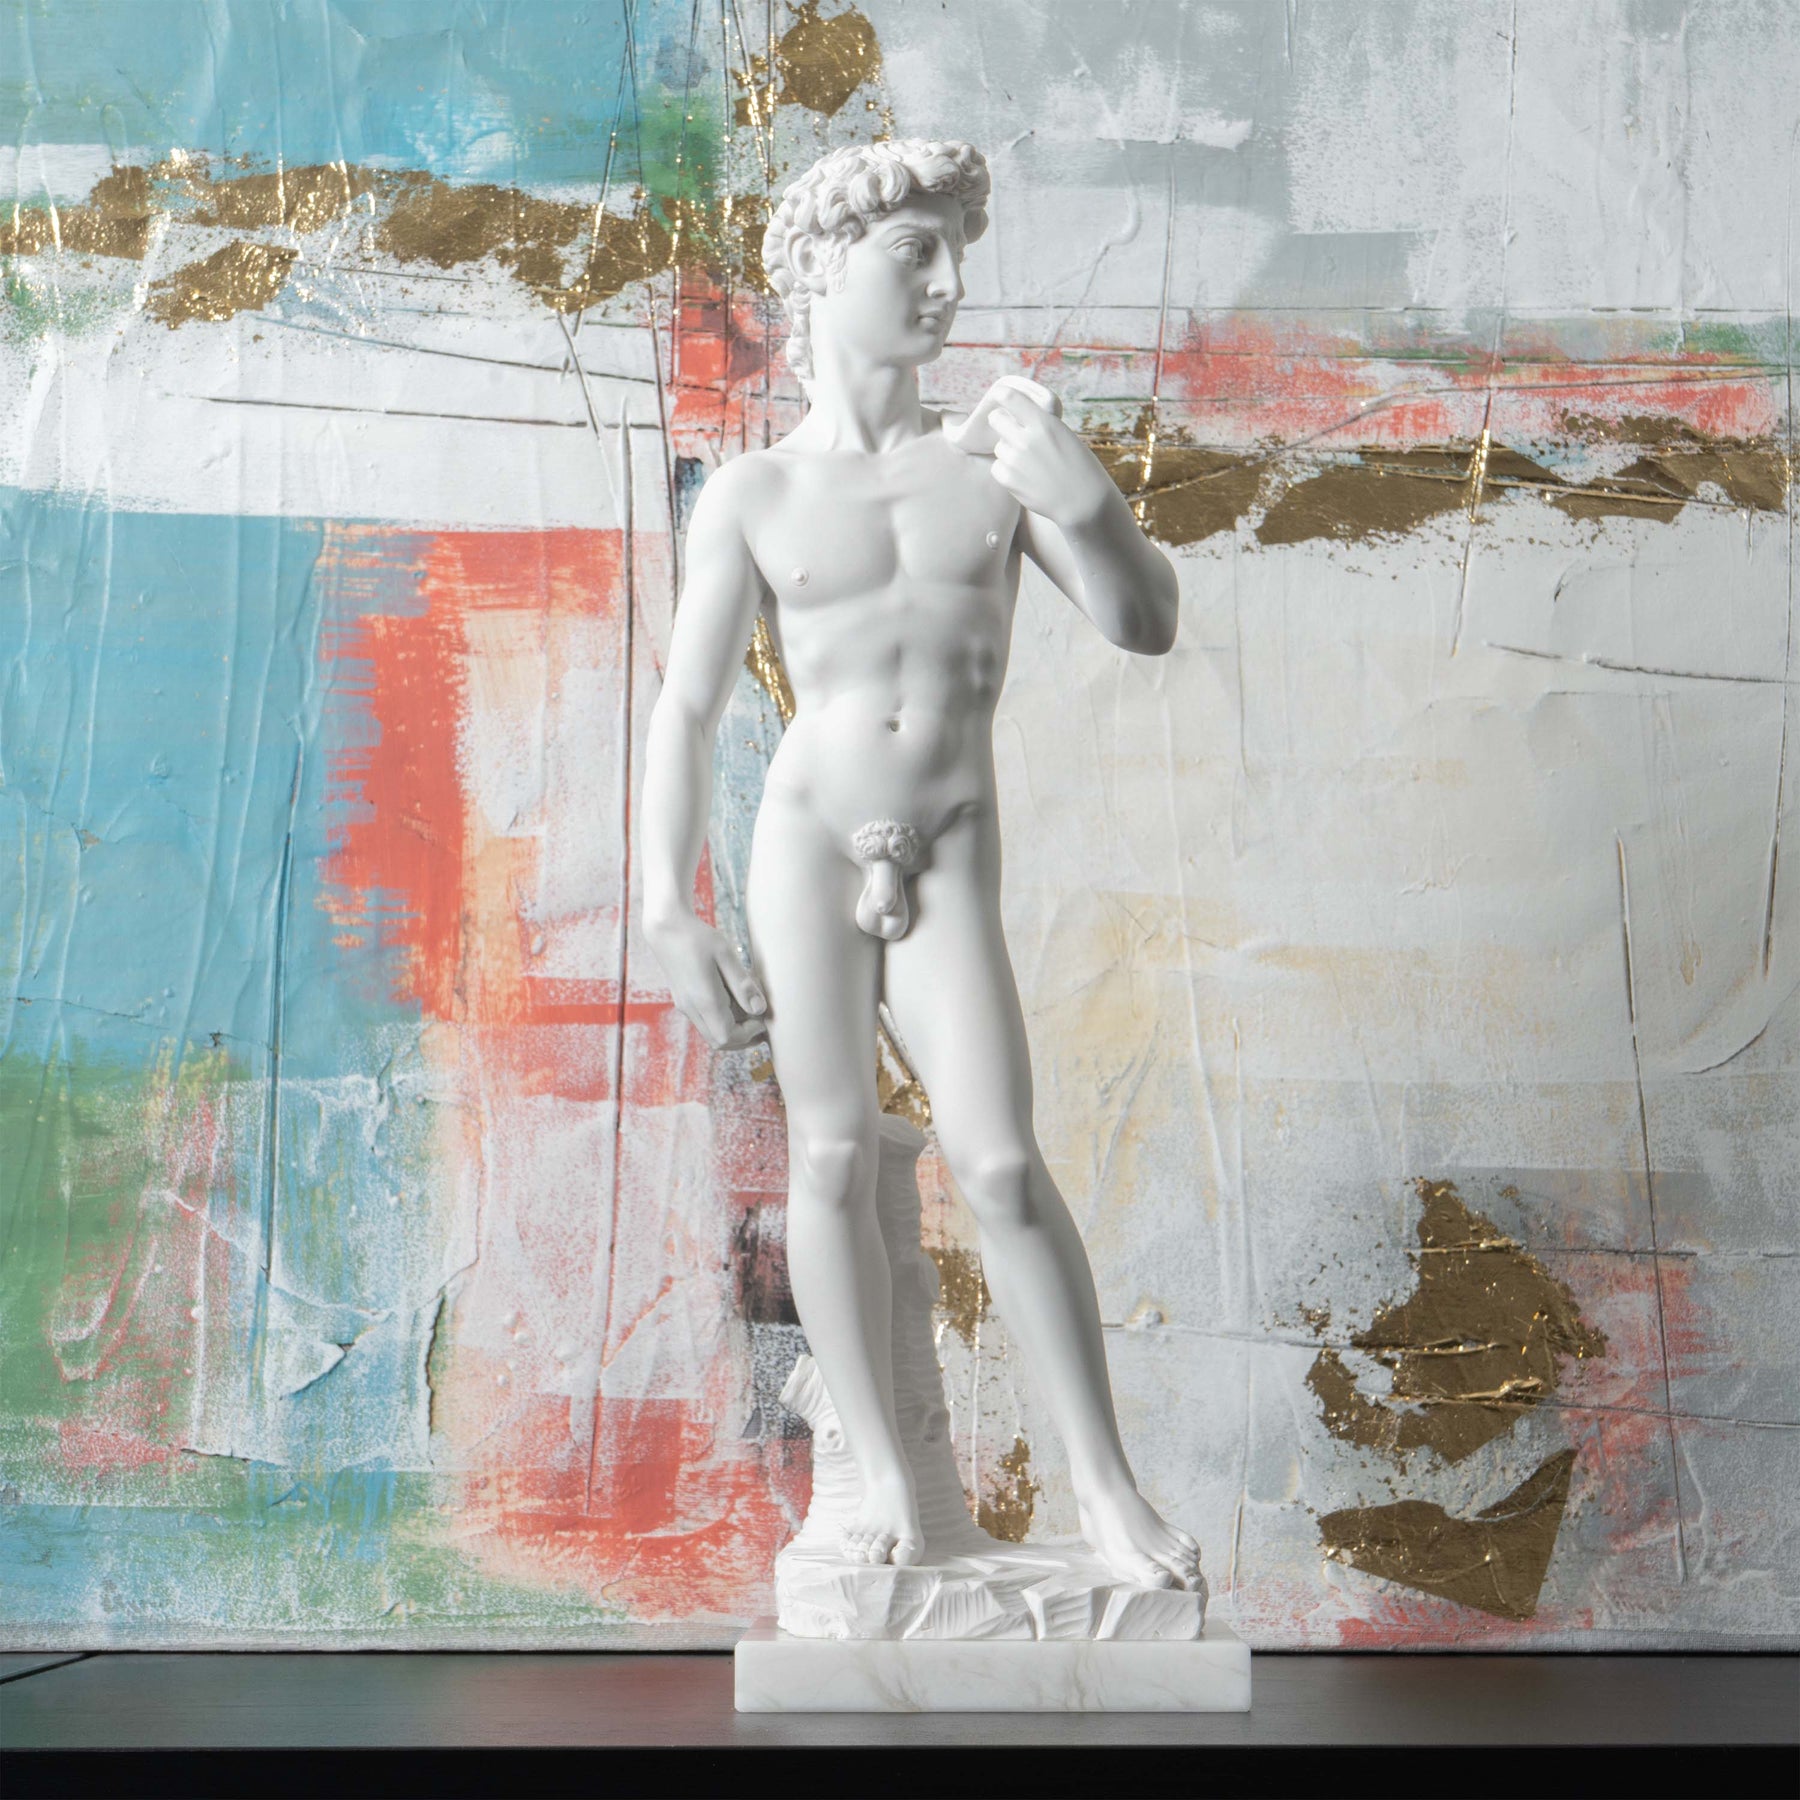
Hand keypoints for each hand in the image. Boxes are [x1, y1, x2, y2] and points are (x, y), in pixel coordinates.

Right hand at [645, 912, 767, 1049]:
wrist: (666, 928)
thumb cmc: (698, 937)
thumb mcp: (725, 955)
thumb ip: (742, 984)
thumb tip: (760, 1009)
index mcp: (703, 999)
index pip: (727, 1036)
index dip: (748, 1034)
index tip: (762, 1018)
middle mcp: (691, 1008)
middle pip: (719, 1042)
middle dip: (742, 1038)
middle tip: (760, 1022)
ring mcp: (685, 1006)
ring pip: (711, 1035)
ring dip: (733, 1030)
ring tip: (750, 1011)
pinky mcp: (684, 1001)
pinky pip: (705, 1022)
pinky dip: (722, 1021)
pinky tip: (734, 1002)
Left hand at [988, 396, 1117, 529]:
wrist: (1083, 501)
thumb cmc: (1079, 466)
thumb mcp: (1064, 435)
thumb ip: (1040, 425)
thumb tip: (1016, 416)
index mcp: (1044, 422)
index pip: (1010, 398)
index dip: (1003, 397)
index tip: (1001, 398)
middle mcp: (1026, 439)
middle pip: (995, 420)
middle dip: (1001, 423)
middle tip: (1011, 432)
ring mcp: (1015, 460)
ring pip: (999, 447)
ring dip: (1008, 451)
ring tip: (1029, 462)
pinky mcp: (1009, 480)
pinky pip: (997, 467)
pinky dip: (1007, 471)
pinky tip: (1024, 476)